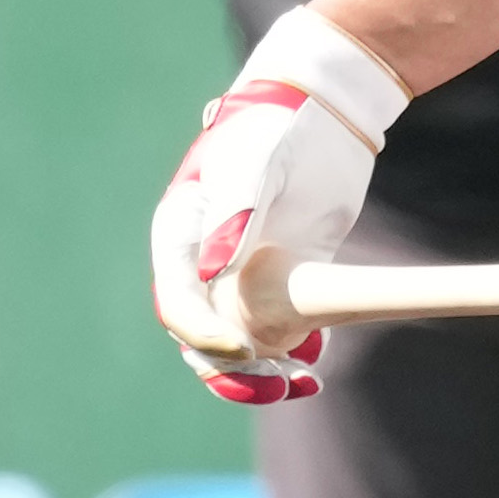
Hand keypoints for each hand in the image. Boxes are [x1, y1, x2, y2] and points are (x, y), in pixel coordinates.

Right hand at [148, 7, 407, 402]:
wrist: (321, 111)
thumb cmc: (274, 128)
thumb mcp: (252, 165)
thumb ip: (232, 214)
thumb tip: (209, 269)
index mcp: (180, 235)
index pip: (177, 301)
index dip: (204, 332)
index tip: (242, 349)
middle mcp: (204, 261)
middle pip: (202, 334)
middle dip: (233, 369)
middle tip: (277, 386)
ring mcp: (242, 271)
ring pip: (240, 339)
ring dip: (264, 368)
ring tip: (303, 382)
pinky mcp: (283, 275)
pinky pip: (280, 326)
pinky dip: (295, 348)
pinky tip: (318, 359)